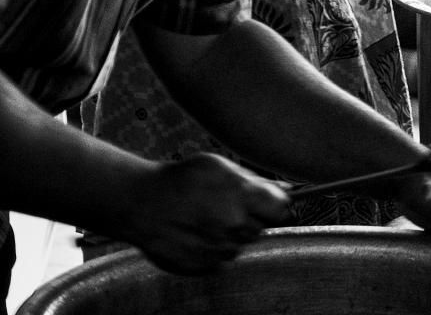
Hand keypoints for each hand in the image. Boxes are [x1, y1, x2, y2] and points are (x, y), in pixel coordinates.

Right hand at [124, 152, 289, 274]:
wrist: (141, 204)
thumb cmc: (181, 180)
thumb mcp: (220, 167)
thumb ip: (256, 180)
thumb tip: (286, 189)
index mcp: (242, 196)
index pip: (280, 209)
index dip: (273, 205)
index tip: (265, 203)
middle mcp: (233, 225)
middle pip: (260, 228)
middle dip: (248, 219)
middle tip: (224, 208)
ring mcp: (218, 248)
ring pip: (239, 244)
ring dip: (229, 235)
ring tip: (205, 220)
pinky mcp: (203, 266)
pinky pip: (220, 259)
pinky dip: (212, 250)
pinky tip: (196, 235)